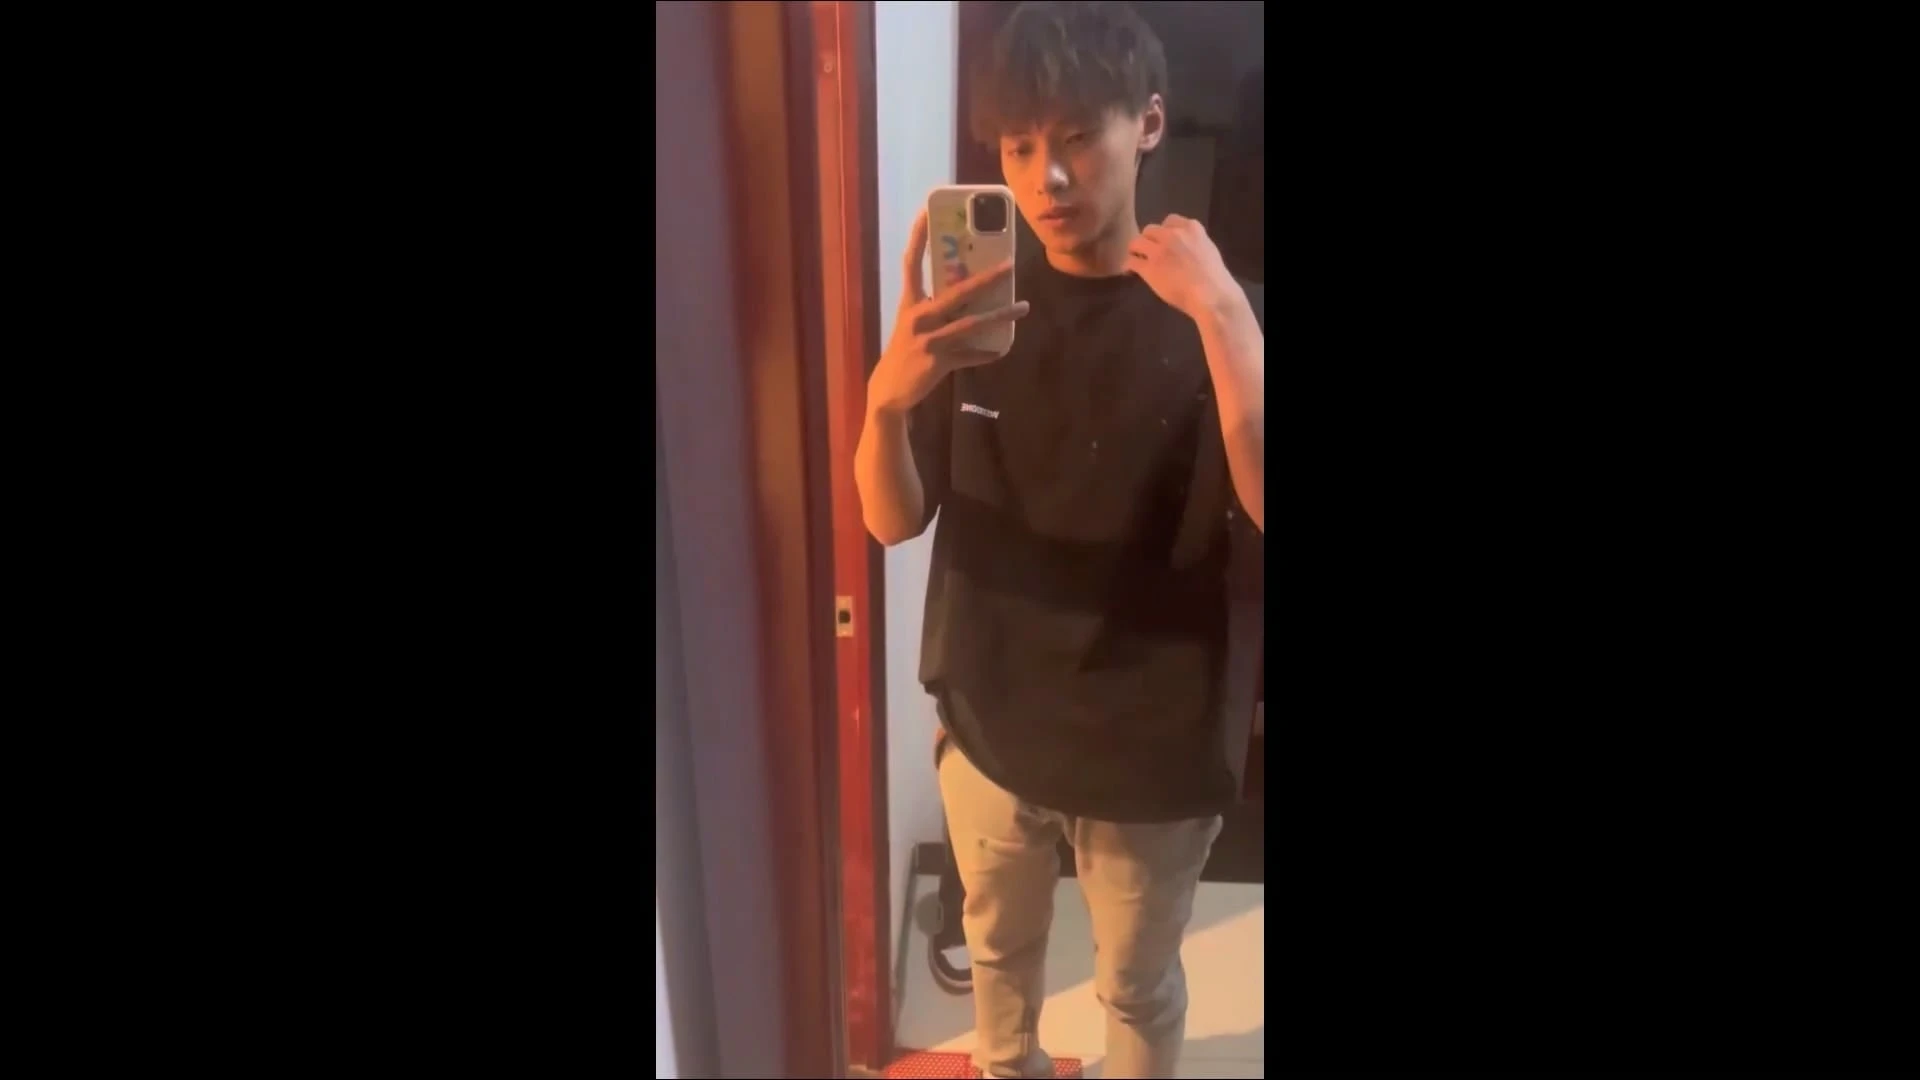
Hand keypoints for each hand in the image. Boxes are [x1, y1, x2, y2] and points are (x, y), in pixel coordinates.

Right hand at [868, 209, 1028, 418]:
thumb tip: (971, 291)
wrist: (889, 389)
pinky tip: (1002, 349)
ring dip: (1000, 315)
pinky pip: (970, 356)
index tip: (926, 211)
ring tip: (1023, 307)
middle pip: (957, 292)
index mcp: (909, 302)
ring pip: (972, 324)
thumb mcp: (913, 323)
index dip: (918, 237)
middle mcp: (918, 316)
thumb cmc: (905, 350)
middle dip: (986, 278)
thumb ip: (937, 306)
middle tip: (1010, 265)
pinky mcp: (939, 362)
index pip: (912, 263)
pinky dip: (987, 353)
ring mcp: (929, 340)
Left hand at [1126, 214, 1238, 319]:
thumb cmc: (1215, 278)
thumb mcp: (1208, 250)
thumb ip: (1194, 243)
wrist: (1211, 295)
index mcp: (1191, 228)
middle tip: (1148, 252)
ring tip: (1136, 259)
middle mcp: (1173, 235)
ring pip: (1137, 242)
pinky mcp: (1149, 267)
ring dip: (1135, 250)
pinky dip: (1128, 265)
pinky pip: (1132, 260)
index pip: (1170, 220)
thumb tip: (1184, 248)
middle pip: (1150, 229)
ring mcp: (1159, 250)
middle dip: (1148, 240)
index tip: (1163, 240)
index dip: (1164, 231)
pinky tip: (1129, 272)